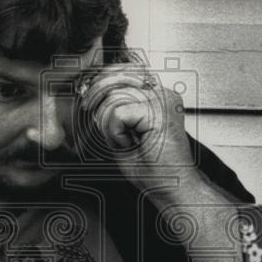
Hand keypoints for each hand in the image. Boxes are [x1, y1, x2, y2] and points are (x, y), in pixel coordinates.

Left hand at [81, 68, 193, 183]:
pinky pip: (118, 114)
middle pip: (115, 82)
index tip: (88, 100)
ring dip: (111, 127)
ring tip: (128, 143)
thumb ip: (110, 111)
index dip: (100, 83)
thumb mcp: (122, 133)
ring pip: (113, 98)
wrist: (173, 190)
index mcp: (157, 96)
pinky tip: (133, 145)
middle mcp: (163, 94)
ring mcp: (164, 100)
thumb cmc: (154, 169)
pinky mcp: (160, 111)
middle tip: (101, 126)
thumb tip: (91, 93)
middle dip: (99, 104)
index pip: (123, 72)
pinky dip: (117, 134)